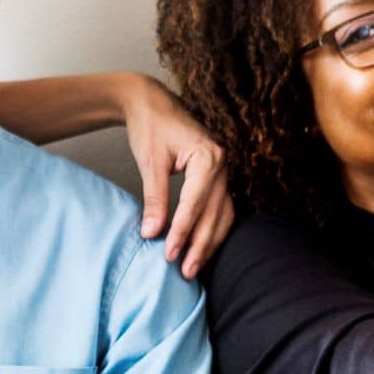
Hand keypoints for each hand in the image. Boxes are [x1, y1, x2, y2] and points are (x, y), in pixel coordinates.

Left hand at [117, 73, 233, 278]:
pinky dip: (214, 229)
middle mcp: (223, 165)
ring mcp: (224, 171)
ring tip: (195, 267)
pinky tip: (204, 248)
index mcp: (208, 157)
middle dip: (199, 245)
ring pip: (223, 215)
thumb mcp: (149, 162)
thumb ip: (154, 198)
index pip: (195, 204)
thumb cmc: (150, 127)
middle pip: (214, 214)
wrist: (152, 102)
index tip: (169, 254)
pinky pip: (222, 208)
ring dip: (209, 242)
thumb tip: (151, 232)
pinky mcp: (218, 177)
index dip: (182, 232)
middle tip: (185, 271)